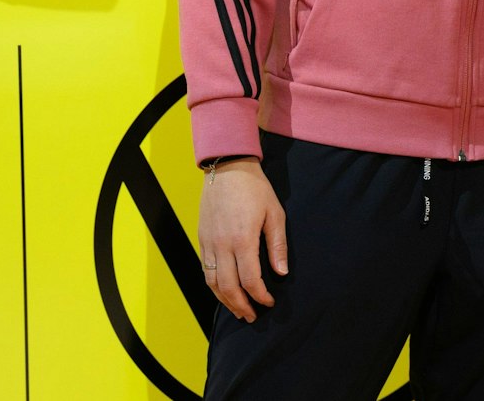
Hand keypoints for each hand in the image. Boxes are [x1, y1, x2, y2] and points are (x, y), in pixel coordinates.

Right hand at [197, 158, 286, 322]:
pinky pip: (204, 269)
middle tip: (251, 317)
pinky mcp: (201, 238)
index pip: (250, 280)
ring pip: (211, 282)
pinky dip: (213, 285)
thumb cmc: (254, 189)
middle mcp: (221, 245)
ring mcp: (208, 242)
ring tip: (237, 310)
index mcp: (242, 239)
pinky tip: (223, 290)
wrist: (227, 167)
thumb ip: (277, 245)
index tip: (269, 302)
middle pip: (228, 287)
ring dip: (224, 300)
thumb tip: (281, 273)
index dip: (260, 296)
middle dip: (240, 306)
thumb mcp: (274, 213)